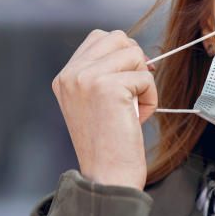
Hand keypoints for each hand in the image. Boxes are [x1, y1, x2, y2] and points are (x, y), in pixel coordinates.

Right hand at [52, 30, 156, 189]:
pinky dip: (150, 98)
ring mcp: (87, 78)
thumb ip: (102, 74)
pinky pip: (146, 77)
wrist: (107, 177)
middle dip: (134, 63)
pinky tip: (137, 119)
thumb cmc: (107, 146)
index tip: (127, 84)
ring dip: (143, 82)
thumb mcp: (94, 103)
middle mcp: (71, 74)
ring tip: (133, 110)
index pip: (99, 38)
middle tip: (132, 95)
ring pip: (134, 53)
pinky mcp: (108, 87)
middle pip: (117, 38)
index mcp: (64, 77)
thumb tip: (135, 51)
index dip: (122, 55)